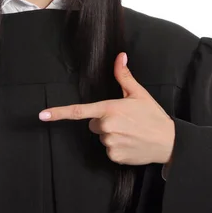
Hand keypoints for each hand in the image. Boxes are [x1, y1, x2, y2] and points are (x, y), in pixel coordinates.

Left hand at [39, 53, 174, 165]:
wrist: (168, 142)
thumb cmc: (153, 116)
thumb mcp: (139, 93)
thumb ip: (124, 76)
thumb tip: (120, 56)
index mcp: (109, 109)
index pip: (79, 111)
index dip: (59, 113)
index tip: (42, 115)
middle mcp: (106, 126)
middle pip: (93, 123)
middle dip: (104, 121)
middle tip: (124, 120)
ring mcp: (110, 142)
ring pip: (101, 136)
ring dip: (111, 134)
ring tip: (130, 132)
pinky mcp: (114, 156)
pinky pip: (108, 150)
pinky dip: (117, 147)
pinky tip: (130, 142)